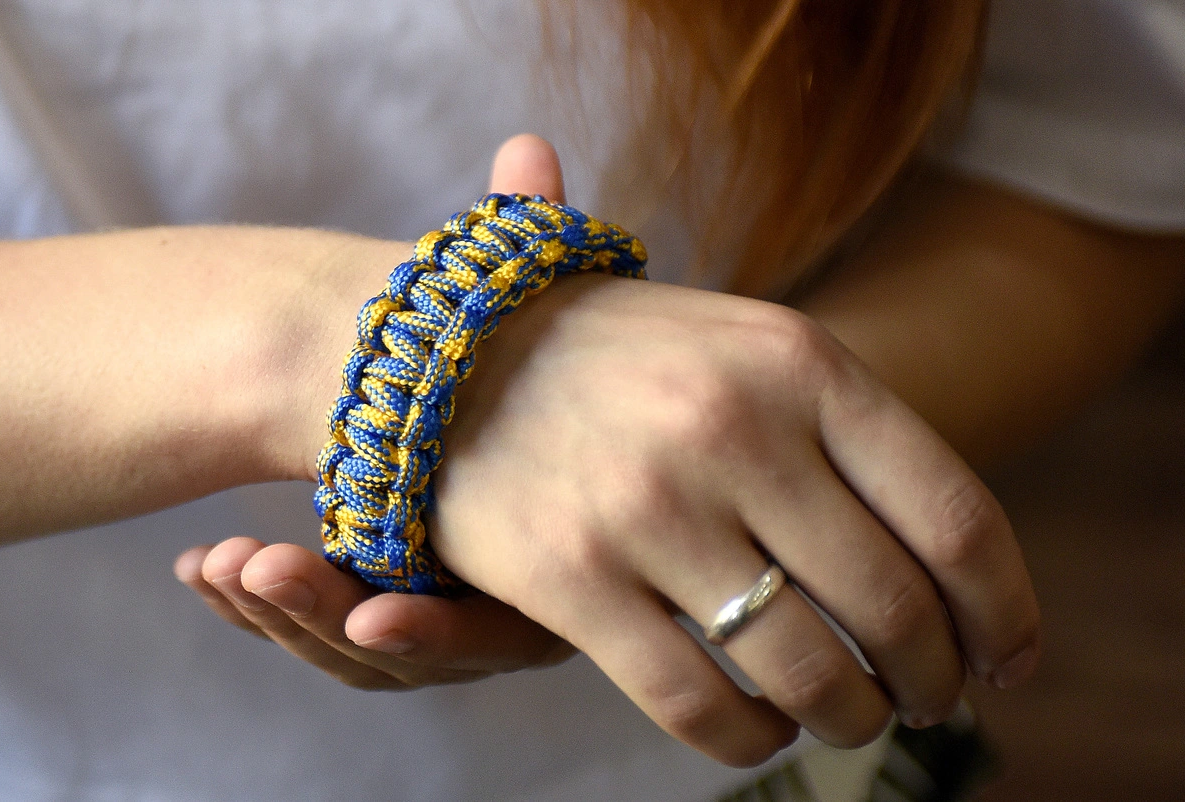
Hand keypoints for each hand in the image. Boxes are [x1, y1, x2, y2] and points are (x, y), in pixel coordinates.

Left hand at [174, 134, 574, 688]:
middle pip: (413, 651)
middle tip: (258, 566)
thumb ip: (533, 248)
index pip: (498, 624)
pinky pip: (317, 628)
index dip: (435, 623)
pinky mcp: (377, 597)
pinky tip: (204, 569)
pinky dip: (260, 606)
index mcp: (557, 558)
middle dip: (326, 618)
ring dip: (283, 613)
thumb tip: (525, 149)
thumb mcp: (537, 306)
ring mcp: (435, 604)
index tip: (370, 604)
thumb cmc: (538, 354)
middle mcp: (501, 599)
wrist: (503, 388)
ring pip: (354, 649)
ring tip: (220, 562)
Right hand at [417, 217, 1040, 763]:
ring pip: (804, 671)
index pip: (957, 518)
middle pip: (893, 609)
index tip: (1010, 658)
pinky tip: (761, 730)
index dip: (1005, 611)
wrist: (452, 345)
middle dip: (933, 678)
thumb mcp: (751, 347)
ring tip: (850, 715)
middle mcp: (735, 427)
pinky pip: (698, 705)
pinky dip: (748, 740)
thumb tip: (966, 572)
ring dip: (847, 716)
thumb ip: (854, 439)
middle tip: (930, 697)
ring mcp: (649, 505)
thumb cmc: (628, 358)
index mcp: (801, 361)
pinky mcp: (571, 577)